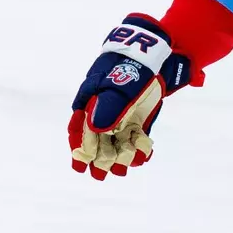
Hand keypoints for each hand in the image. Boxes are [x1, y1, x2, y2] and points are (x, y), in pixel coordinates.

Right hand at [68, 14, 192, 179]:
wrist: (155, 55)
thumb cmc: (130, 66)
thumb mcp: (118, 85)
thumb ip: (108, 106)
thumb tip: (94, 128)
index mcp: (90, 102)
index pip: (79, 129)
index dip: (78, 147)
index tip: (79, 165)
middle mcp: (104, 112)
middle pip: (98, 140)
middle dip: (98, 159)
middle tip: (100, 177)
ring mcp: (122, 116)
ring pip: (117, 141)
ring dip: (120, 156)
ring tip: (125, 169)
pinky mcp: (139, 118)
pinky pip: (136, 137)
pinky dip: (139, 148)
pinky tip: (143, 158)